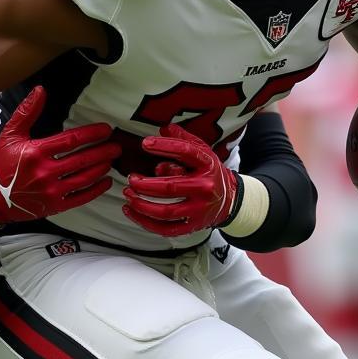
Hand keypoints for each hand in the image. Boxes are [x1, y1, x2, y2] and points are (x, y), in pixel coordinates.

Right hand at [0, 86, 119, 225]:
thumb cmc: (3, 165)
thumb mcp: (10, 135)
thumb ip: (27, 112)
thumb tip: (40, 91)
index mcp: (36, 153)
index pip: (71, 141)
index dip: (92, 134)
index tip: (105, 130)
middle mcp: (45, 173)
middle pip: (82, 160)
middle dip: (103, 151)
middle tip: (116, 146)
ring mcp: (51, 191)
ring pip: (84, 178)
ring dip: (101, 168)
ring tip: (111, 160)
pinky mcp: (55, 206)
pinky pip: (81, 197)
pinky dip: (96, 190)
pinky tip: (105, 182)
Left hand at [122, 123, 238, 236]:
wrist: (229, 200)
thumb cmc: (208, 172)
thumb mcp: (202, 152)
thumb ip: (183, 140)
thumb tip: (164, 128)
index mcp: (208, 165)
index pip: (186, 152)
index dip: (164, 147)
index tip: (145, 144)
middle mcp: (205, 188)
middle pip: (171, 187)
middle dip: (146, 184)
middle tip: (131, 179)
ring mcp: (199, 210)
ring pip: (166, 212)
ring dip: (142, 204)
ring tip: (128, 194)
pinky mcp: (192, 226)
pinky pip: (165, 229)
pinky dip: (145, 222)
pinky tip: (130, 210)